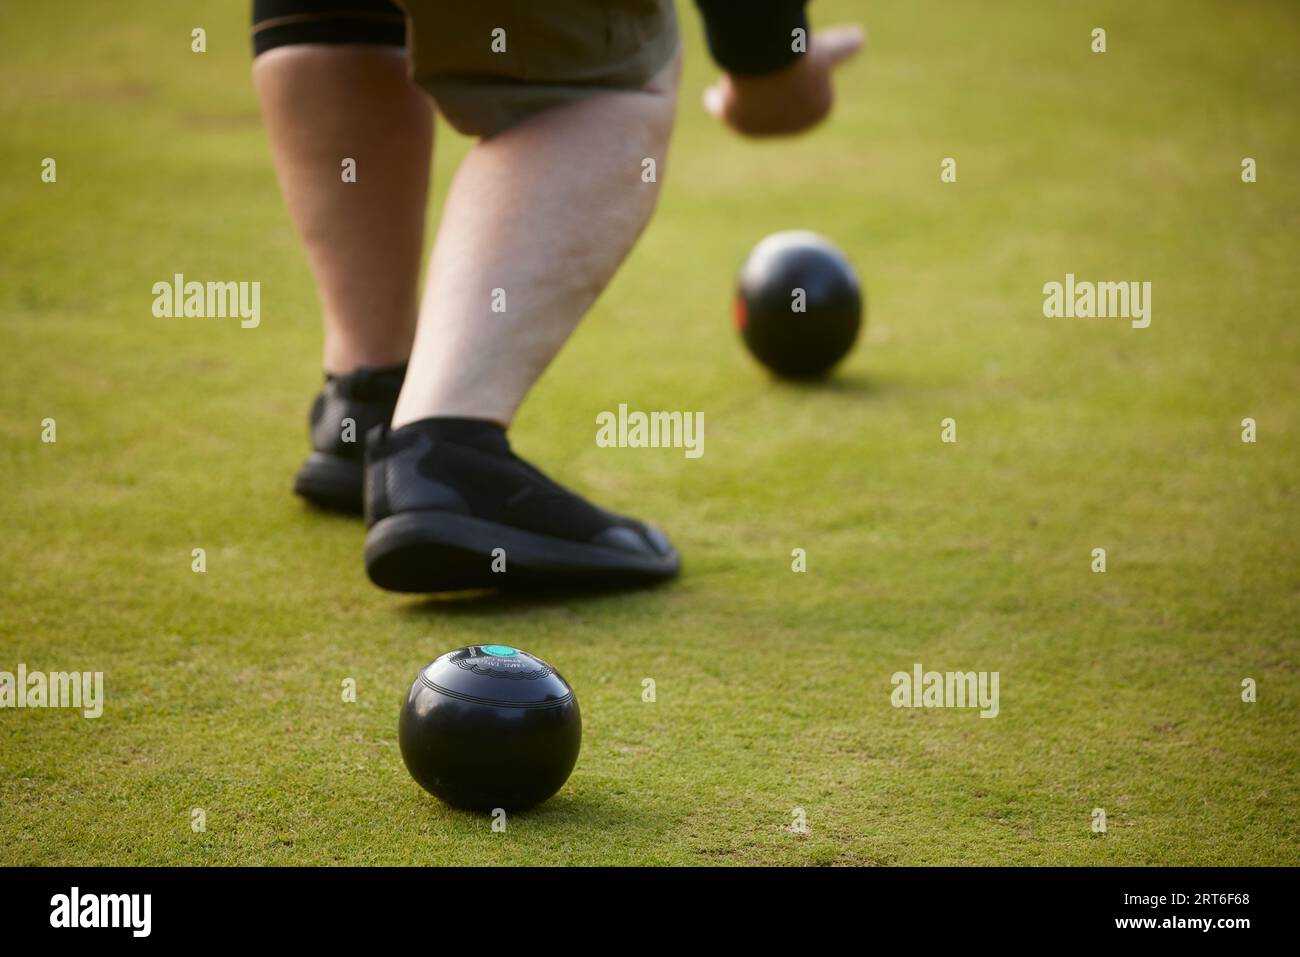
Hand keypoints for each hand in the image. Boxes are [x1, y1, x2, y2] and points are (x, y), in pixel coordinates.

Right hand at [703, 25, 864, 136]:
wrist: (771, 67)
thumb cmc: (801, 56)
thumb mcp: (828, 48)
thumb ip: (844, 46)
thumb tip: (860, 39)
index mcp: (818, 111)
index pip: (803, 90)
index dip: (791, 79)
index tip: (786, 69)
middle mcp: (792, 126)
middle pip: (772, 103)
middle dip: (764, 96)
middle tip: (756, 72)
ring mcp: (766, 128)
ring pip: (749, 109)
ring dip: (740, 100)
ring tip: (731, 82)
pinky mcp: (740, 125)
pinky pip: (727, 114)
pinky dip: (718, 105)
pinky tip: (711, 97)